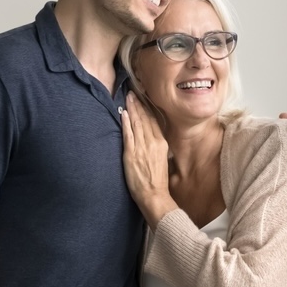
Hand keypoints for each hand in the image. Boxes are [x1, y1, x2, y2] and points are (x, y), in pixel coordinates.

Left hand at [121, 92, 175, 226]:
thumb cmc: (157, 180)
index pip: (154, 120)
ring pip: (137, 123)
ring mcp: (142, 147)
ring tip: (127, 98)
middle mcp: (153, 142)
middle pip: (145, 118)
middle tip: (132, 92)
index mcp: (162, 142)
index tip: (143, 98)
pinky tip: (123, 113)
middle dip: (138, 104)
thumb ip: (158, 146)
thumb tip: (154, 137)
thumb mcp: (162, 159)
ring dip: (132, 109)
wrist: (154, 194)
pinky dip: (126, 122)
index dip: (147, 108)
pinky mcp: (131, 154)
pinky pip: (128, 134)